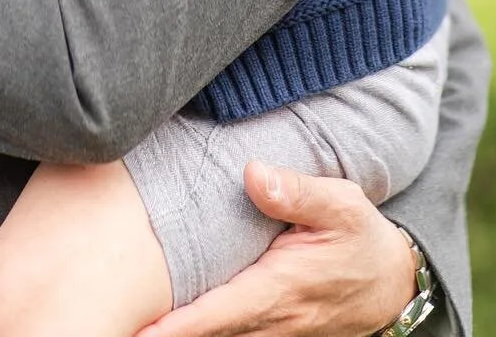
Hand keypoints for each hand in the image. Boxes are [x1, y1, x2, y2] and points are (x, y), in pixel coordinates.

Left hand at [133, 161, 417, 336]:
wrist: (390, 282)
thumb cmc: (359, 238)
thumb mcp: (341, 206)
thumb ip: (297, 192)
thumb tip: (252, 175)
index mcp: (277, 289)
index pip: (213, 313)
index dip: (172, 325)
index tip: (135, 328)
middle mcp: (266, 318)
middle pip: (202, 333)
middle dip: (157, 331)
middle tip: (106, 318)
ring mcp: (264, 328)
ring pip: (209, 334)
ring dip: (169, 330)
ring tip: (120, 318)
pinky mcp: (263, 325)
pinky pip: (221, 329)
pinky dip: (190, 326)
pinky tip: (154, 318)